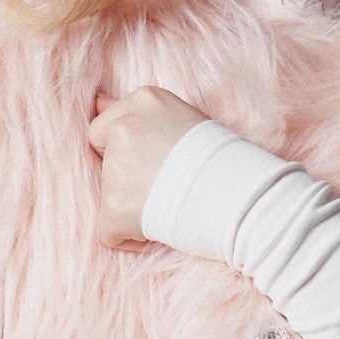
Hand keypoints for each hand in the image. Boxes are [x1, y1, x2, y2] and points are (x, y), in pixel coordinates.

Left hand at [88, 86, 209, 247]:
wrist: (243, 195)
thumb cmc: (225, 160)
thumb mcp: (183, 120)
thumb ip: (136, 114)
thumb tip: (96, 102)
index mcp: (143, 100)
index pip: (106, 127)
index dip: (130, 151)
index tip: (158, 163)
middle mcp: (124, 127)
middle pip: (103, 158)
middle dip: (125, 174)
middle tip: (164, 185)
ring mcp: (116, 167)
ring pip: (108, 194)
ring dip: (134, 204)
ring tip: (172, 204)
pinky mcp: (114, 208)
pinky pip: (107, 231)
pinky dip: (129, 237)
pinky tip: (158, 229)